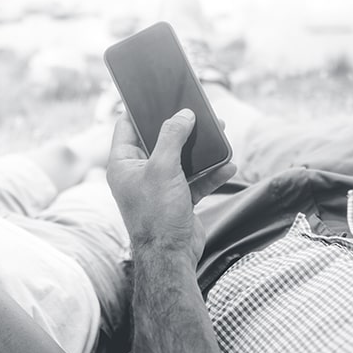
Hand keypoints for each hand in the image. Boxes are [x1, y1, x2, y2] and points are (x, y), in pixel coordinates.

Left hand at [106, 109, 236, 265]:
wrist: (172, 258)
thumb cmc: (157, 215)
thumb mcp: (163, 168)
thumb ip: (172, 136)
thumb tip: (184, 114)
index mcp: (123, 164)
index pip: (126, 126)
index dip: (140, 109)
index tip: (157, 94)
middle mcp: (138, 173)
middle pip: (159, 140)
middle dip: (181, 128)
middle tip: (199, 113)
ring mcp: (159, 187)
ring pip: (181, 159)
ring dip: (201, 150)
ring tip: (221, 135)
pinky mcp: (178, 199)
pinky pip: (195, 180)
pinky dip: (211, 174)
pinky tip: (229, 166)